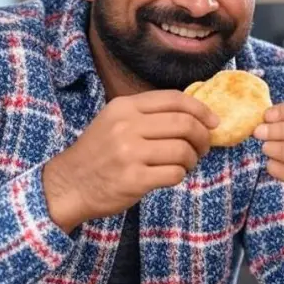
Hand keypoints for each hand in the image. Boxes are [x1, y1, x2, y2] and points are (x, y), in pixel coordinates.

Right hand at [43, 91, 218, 232]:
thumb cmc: (99, 153)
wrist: (68, 184)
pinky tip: (172, 176)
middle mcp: (126, 126)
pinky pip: (174, 173)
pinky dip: (180, 175)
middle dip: (202, 136)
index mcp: (124, 107)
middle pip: (184, 124)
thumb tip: (196, 115)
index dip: (201, 109)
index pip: (174, 99)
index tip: (214, 122)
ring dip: (192, 159)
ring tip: (186, 164)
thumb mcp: (116, 121)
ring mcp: (129, 153)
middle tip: (204, 147)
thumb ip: (149, 115)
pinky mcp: (134, 179)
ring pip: (183, 150)